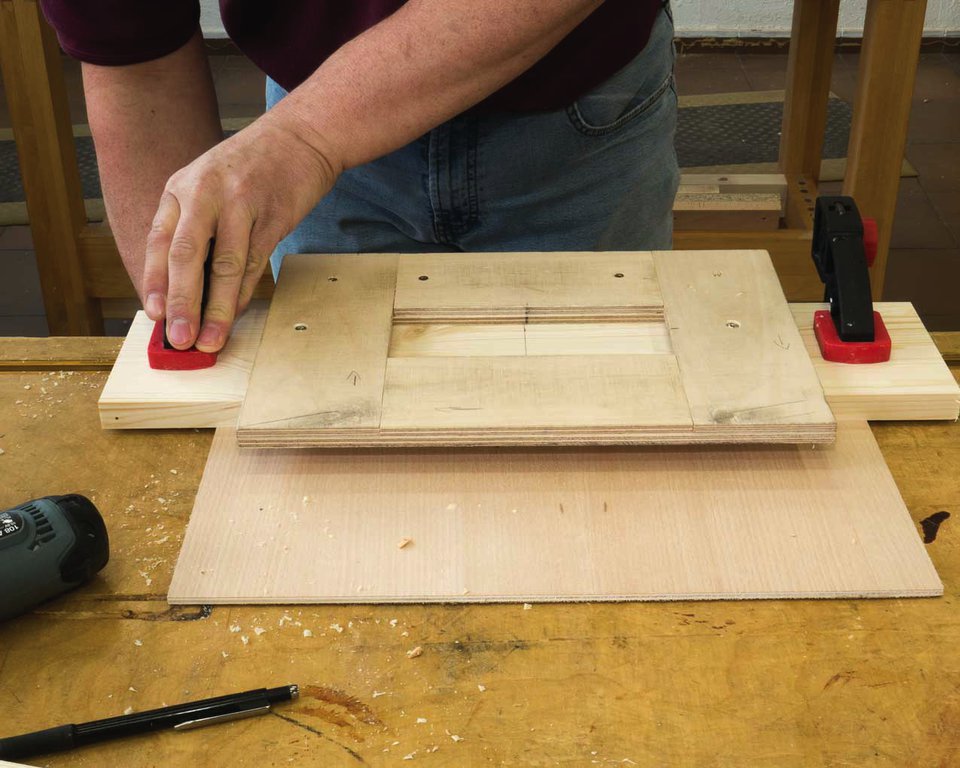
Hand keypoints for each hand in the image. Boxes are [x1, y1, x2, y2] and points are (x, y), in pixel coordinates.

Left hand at [141, 112, 339, 351]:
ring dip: (216, 308)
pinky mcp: (272, 217)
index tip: (153, 316)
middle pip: (186, 256)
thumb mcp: (208, 185)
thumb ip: (192, 228)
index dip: (154, 282)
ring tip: (209, 339)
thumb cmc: (251, 168)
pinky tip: (234, 313)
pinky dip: (242, 293)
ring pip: (223, 266)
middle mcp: (205, 194)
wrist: (299, 138)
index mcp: (181, 188)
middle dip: (181, 303)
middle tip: (179, 339)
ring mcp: (240, 205)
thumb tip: (183, 287)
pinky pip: (253, 263)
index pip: (159, 242)